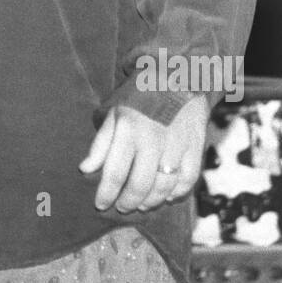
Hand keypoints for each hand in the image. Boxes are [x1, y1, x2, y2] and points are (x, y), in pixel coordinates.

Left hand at [78, 96, 210, 212]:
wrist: (177, 74)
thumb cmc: (139, 97)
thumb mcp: (114, 113)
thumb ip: (101, 143)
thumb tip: (85, 169)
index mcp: (129, 130)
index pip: (115, 172)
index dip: (106, 193)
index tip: (100, 204)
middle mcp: (153, 139)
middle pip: (140, 184)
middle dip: (128, 202)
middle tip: (121, 208)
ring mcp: (176, 144)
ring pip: (164, 187)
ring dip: (151, 202)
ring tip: (141, 205)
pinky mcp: (196, 146)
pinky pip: (188, 179)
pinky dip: (177, 193)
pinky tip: (167, 197)